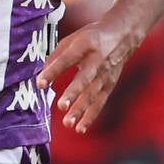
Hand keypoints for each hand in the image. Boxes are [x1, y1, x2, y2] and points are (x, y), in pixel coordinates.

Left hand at [38, 19, 137, 135]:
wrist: (123, 35)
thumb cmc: (93, 37)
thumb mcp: (73, 38)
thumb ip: (56, 55)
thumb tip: (41, 74)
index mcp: (85, 44)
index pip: (67, 59)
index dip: (53, 71)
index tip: (40, 83)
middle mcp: (97, 60)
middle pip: (84, 79)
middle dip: (73, 93)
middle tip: (62, 106)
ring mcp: (105, 75)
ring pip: (92, 94)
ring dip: (81, 109)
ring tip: (68, 123)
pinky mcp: (109, 85)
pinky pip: (99, 103)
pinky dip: (90, 116)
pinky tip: (80, 128)